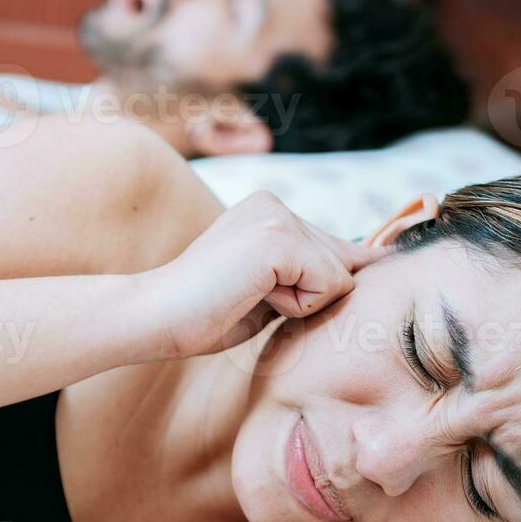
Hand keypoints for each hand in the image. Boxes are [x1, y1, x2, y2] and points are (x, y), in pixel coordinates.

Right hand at [137, 191, 386, 359]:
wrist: (155, 316)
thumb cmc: (203, 315)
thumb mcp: (265, 290)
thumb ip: (303, 277)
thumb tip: (365, 269)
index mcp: (267, 211)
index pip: (333, 247)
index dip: (338, 275)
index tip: (365, 268)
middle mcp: (274, 205)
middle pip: (343, 263)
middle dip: (310, 296)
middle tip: (250, 300)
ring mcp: (277, 217)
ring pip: (340, 276)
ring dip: (301, 304)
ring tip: (247, 297)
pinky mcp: (280, 239)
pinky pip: (329, 286)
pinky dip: (297, 306)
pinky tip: (253, 297)